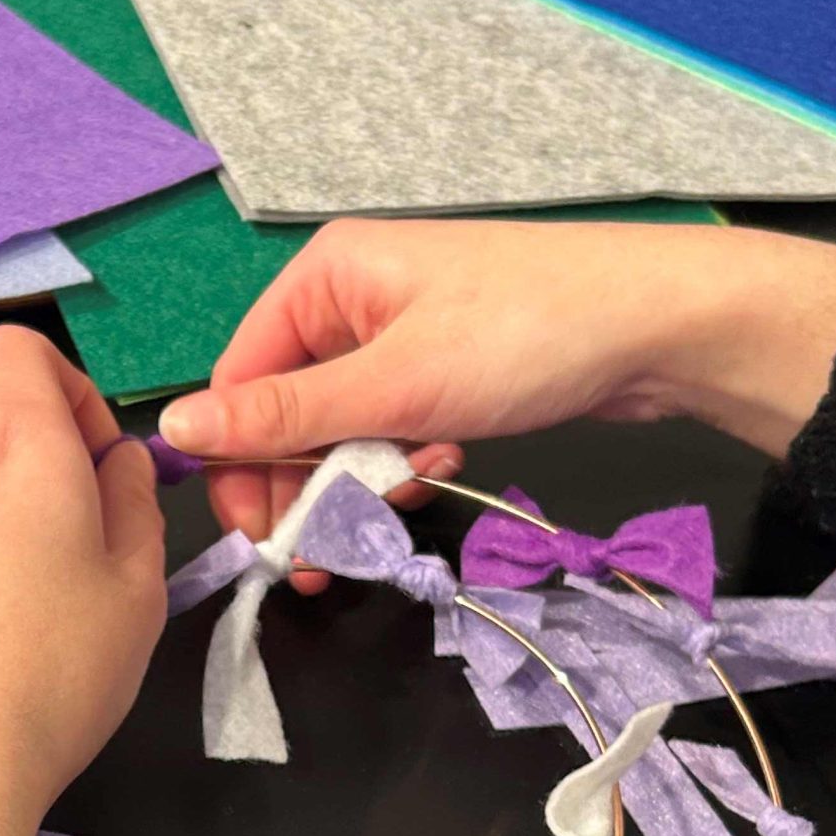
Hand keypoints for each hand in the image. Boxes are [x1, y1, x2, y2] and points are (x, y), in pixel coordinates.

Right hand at [160, 220, 835, 538]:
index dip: (240, 463)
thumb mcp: (393, 385)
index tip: (261, 537)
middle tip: (324, 558)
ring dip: (360, 482)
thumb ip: (283, 417)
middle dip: (304, 487)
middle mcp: (353, 296)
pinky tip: (443, 466)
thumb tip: (174, 433)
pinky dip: (407, 460)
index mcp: (324, 277)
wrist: (662, 326)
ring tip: (398, 509)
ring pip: (343, 429)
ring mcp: (403, 332)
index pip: (241, 380)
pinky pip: (394, 426)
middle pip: (288, 411)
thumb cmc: (522, 336)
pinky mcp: (446, 365)